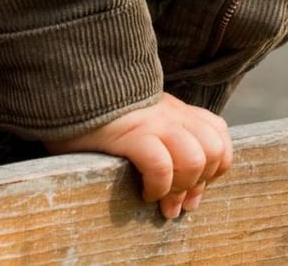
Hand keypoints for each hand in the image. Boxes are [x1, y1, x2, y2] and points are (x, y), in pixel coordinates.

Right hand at [46, 93, 233, 218]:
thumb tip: (182, 194)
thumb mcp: (140, 123)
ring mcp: (154, 122)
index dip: (214, 167)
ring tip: (161, 197)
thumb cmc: (99, 115)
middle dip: (200, 181)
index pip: (218, 135)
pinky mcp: (131, 133)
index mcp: (176, 111)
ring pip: (195, 158)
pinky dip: (158, 185)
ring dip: (181, 186)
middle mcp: (172, 114)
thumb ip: (162, 143)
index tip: (192, 191)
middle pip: (214, 149)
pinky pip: (160, 164)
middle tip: (176, 200)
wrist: (69, 86)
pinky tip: (144, 192)